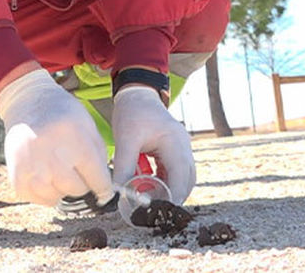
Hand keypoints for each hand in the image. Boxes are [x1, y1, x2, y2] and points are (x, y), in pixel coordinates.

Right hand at [0, 69, 114, 205]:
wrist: (27, 102)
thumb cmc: (63, 115)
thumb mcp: (88, 127)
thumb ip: (99, 158)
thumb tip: (104, 190)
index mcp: (75, 138)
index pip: (97, 178)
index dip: (104, 187)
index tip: (104, 190)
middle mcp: (52, 154)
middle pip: (77, 189)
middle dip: (81, 183)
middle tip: (74, 169)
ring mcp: (31, 166)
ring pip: (56, 197)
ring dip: (61, 188)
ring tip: (58, 170)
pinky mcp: (17, 175)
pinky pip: (36, 199)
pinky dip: (43, 193)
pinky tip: (45, 176)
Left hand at [111, 84, 194, 203]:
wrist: (136, 94)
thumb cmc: (132, 113)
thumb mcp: (125, 139)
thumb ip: (123, 166)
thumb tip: (118, 192)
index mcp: (175, 143)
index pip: (180, 177)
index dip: (172, 197)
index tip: (157, 211)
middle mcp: (183, 147)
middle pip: (186, 181)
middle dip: (171, 196)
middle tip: (153, 209)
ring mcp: (181, 148)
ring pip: (181, 178)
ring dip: (167, 188)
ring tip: (147, 196)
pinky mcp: (174, 150)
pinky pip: (173, 171)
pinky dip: (162, 179)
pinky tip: (145, 181)